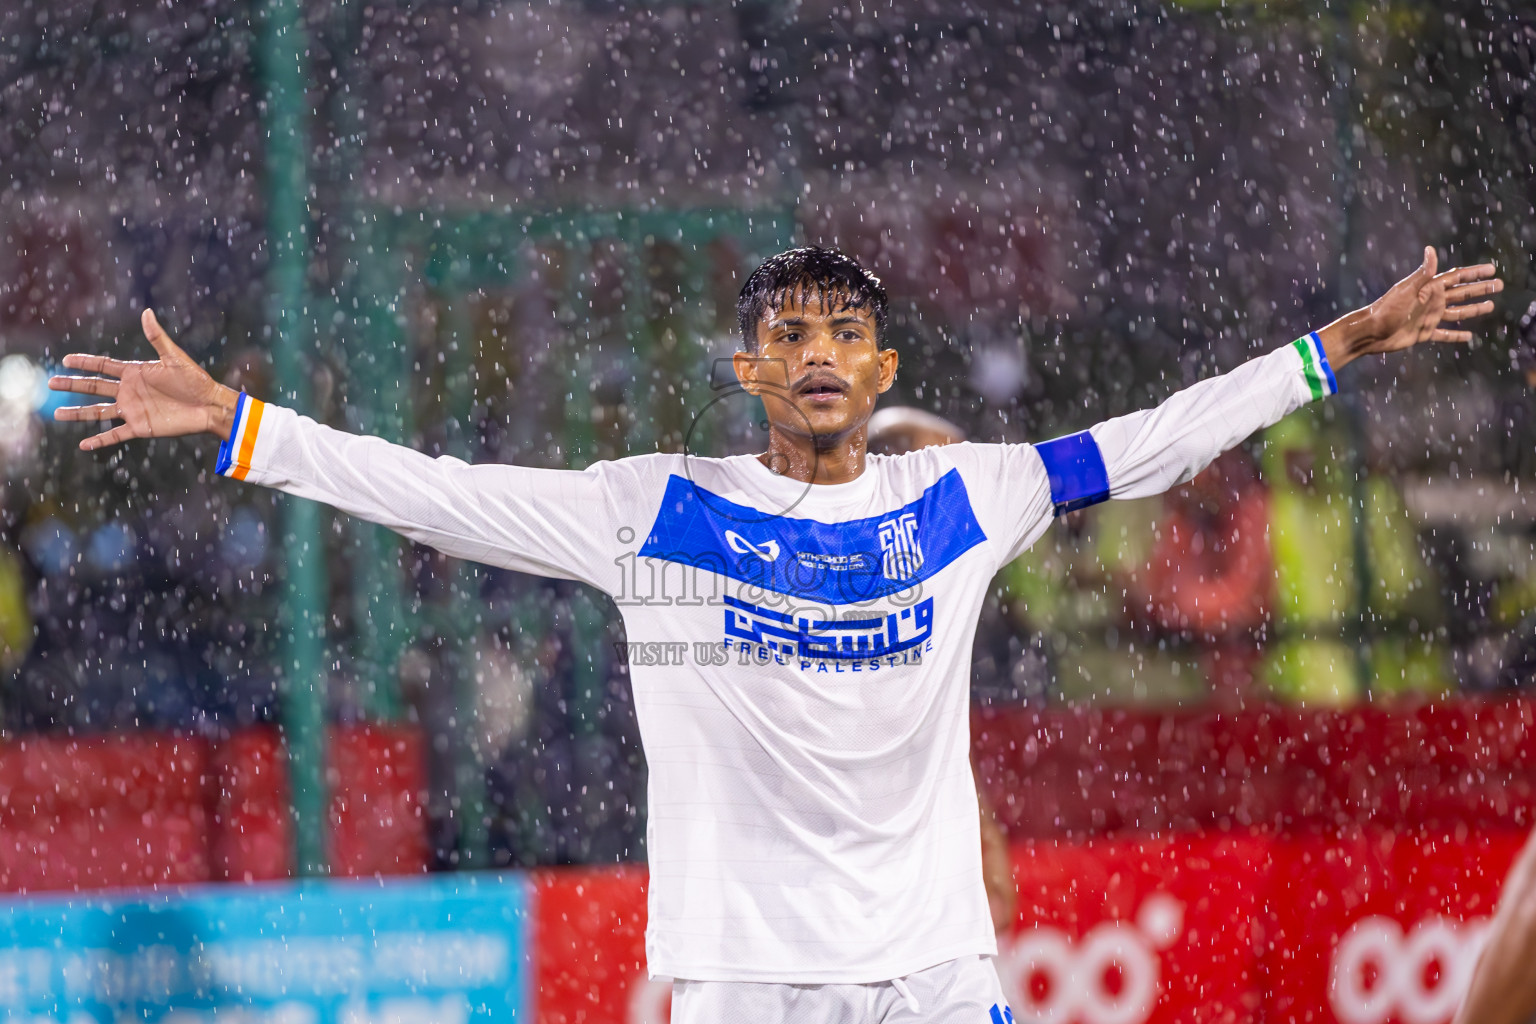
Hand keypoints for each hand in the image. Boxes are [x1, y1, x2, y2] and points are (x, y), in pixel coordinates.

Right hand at [49, 310, 239, 450]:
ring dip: (78, 413)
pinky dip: (99, 440)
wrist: (210, 406)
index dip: (85, 362)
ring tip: (57, 414)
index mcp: (136, 372)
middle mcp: (130, 391)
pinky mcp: (140, 428)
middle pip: (94, 387)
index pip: (103, 366)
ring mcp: (133, 410)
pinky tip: (83, 444)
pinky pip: (115, 435)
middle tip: (51, 382)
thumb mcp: (174, 357)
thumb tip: (147, 312)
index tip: (66, 360)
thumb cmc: (196, 380)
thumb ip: (157, 337)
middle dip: (73, 385)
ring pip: (98, 412)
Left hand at [1319, 247, 1502, 369]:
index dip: (1474, 273)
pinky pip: (1443, 335)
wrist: (1370, 332)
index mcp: (1429, 288)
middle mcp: (1431, 301)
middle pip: (1461, 294)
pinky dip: (1456, 336)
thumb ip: (1424, 273)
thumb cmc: (1386, 309)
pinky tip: (1468, 337)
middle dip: (1480, 289)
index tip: (1492, 269)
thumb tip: (1431, 249)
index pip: (1457, 277)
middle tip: (1500, 285)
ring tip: (1491, 305)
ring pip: (1457, 313)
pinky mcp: (1423, 333)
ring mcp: (1428, 317)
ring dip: (1474, 310)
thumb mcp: (1407, 290)